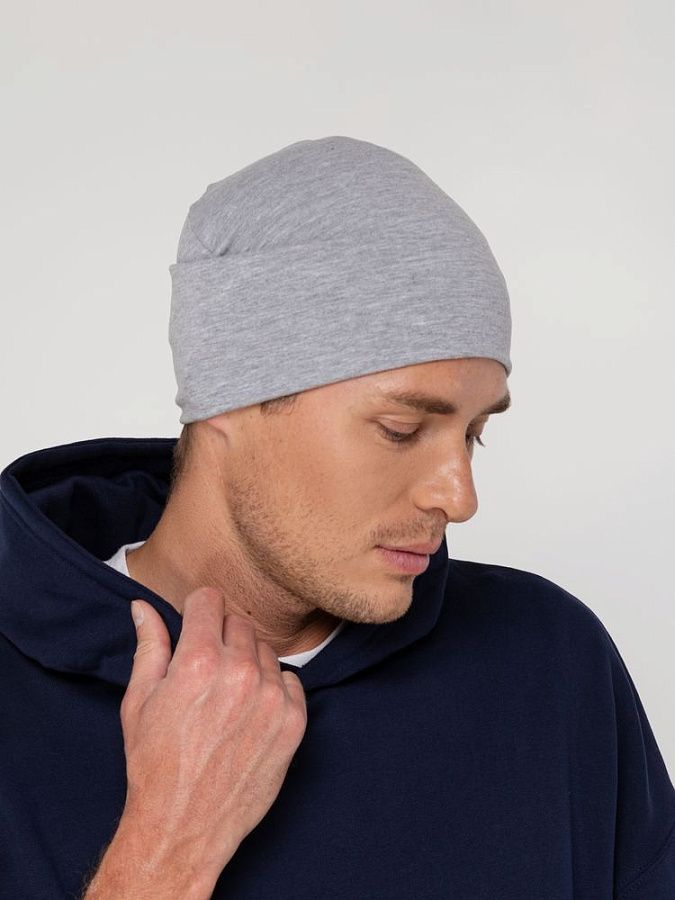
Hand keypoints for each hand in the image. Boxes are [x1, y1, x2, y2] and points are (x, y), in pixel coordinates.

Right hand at [117, 586, 306, 889]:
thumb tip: (143, 607)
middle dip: (221, 636)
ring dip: (248, 663)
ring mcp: (272, 698)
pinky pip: (291, 681)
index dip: (198, 610)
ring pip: (265, 650)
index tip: (196, 624)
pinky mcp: (293, 722)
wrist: (183, 826)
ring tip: (226, 697)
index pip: (210, 600)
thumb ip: (149, 646)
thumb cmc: (154, 764)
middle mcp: (240, 673)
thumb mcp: (139, 701)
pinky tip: (251, 712)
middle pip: (239, 622)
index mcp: (199, 661)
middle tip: (206, 669)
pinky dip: (274, 689)